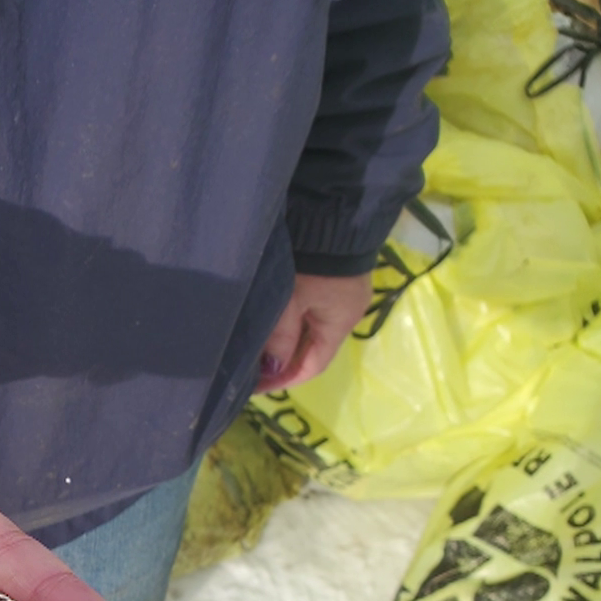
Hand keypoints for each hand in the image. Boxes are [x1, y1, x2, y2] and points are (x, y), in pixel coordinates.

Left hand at [256, 273, 371, 392]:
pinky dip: (294, 323)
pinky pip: (313, 312)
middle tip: (253, 370)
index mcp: (341, 323)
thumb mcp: (291, 300)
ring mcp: (343, 295)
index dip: (286, 379)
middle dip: (285, 363)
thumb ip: (281, 336)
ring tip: (259, 350)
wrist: (331, 213)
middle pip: (314, 349)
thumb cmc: (311, 262)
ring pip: (312, 330)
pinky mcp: (334, 280)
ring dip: (288, 342)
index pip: (315, 365)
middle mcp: (347, 313)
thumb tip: (271, 368)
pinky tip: (274, 325)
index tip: (258, 387)